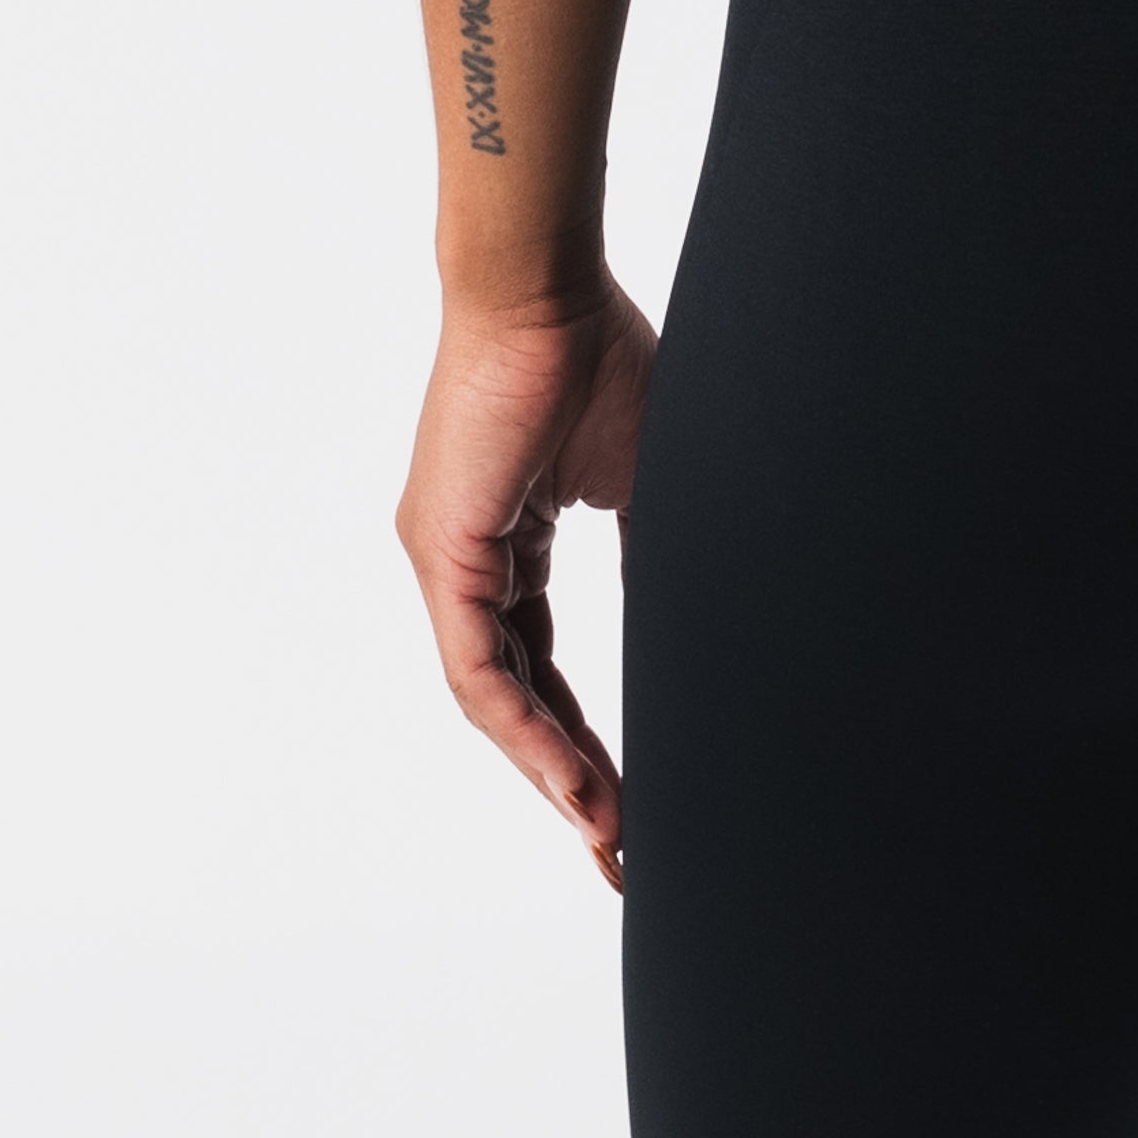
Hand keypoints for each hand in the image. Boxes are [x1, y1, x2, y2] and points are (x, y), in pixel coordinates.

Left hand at [396, 275, 657, 883]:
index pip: (540, 664)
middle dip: (568, 779)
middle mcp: (466, 560)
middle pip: (516, 698)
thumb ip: (652, 551)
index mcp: (509, 541)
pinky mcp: (443, 553)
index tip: (629, 798)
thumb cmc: (596, 354)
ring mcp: (446, 559)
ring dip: (552, 770)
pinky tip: (571, 778)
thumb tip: (694, 618)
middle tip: (618, 849)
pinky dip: (526, 728)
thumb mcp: (642, 476)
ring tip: (607, 831)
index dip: (581, 736)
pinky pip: (480, 668)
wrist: (546, 287)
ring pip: (494, 698)